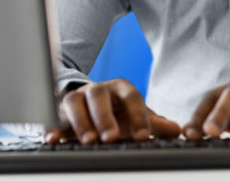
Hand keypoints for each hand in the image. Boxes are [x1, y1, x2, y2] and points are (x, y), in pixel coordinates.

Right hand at [46, 79, 180, 143]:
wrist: (89, 103)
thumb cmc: (117, 112)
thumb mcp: (135, 116)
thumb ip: (154, 123)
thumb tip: (177, 130)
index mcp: (120, 88)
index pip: (132, 96)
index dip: (138, 115)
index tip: (144, 136)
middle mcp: (97, 89)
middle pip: (99, 96)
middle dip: (104, 117)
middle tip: (110, 137)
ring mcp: (76, 97)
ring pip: (74, 102)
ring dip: (80, 121)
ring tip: (88, 140)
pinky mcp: (58, 109)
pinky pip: (52, 115)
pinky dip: (51, 125)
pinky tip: (52, 139)